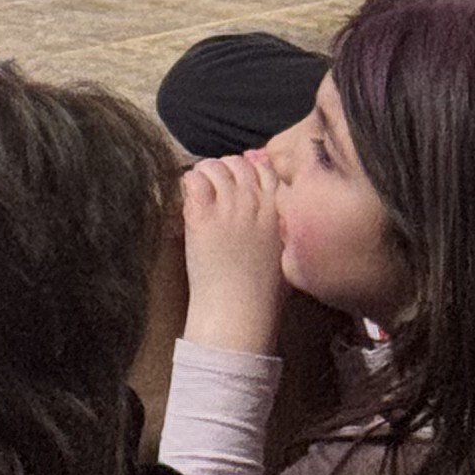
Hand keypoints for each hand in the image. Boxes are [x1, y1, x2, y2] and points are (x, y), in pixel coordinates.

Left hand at [180, 148, 288, 355]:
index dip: (250, 170)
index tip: (239, 182)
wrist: (239, 312)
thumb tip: (275, 209)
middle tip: (215, 188)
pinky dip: (189, 183)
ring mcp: (228, 207)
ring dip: (205, 174)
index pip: (266, 167)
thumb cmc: (263, 293)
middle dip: (226, 170)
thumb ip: (282, 225)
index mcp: (279, 210)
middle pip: (238, 162)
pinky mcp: (202, 216)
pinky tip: (189, 200)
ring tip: (200, 191)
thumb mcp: (286, 253)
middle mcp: (255, 202)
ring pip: (214, 166)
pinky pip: (193, 179)